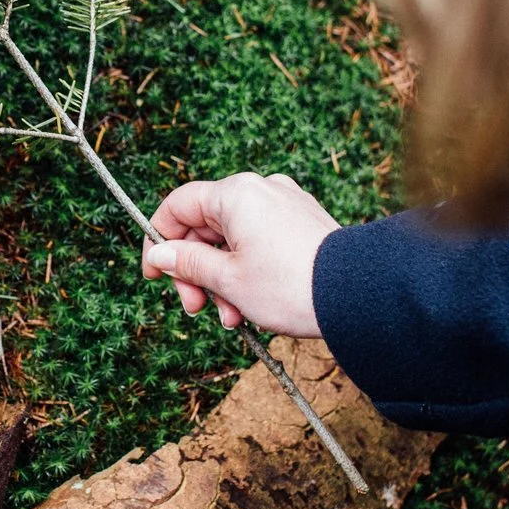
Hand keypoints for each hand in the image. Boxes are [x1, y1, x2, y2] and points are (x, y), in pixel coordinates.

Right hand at [140, 172, 338, 337]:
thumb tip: (160, 255)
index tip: (153, 275)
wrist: (356, 297)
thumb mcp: (227, 280)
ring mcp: (285, 205)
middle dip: (196, 271)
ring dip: (222, 280)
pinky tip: (250, 307)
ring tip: (231, 319)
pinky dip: (247, 271)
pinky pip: (259, 242)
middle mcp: (261, 189)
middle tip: (194, 308)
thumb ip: (187, 264)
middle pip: (206, 227)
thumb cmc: (288, 286)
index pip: (179, 205)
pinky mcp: (303, 223)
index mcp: (236, 194)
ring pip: (233, 240)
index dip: (159, 239)